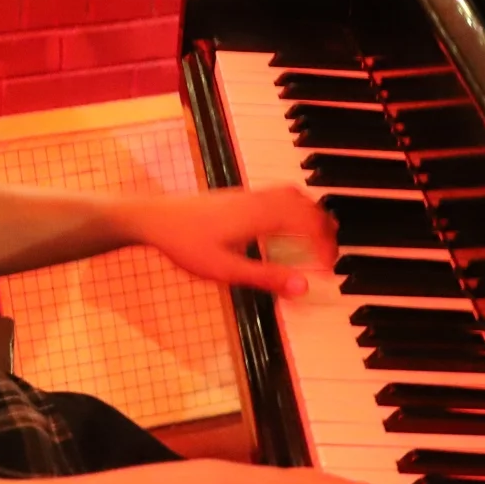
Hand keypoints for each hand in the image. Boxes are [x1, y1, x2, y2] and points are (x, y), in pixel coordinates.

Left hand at [123, 187, 334, 296]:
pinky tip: (286, 227)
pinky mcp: (239, 196)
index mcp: (261, 215)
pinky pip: (278, 194)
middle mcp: (259, 199)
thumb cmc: (186, 244)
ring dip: (311, 215)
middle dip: (325, 229)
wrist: (153, 218)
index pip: (310, 224)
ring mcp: (249, 195)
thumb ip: (267, 278)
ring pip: (294, 195)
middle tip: (331, 256)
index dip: (326, 246)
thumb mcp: (227, 270)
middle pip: (307, 205)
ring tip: (318, 239)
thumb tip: (303, 288)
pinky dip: (294, 208)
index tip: (330, 269)